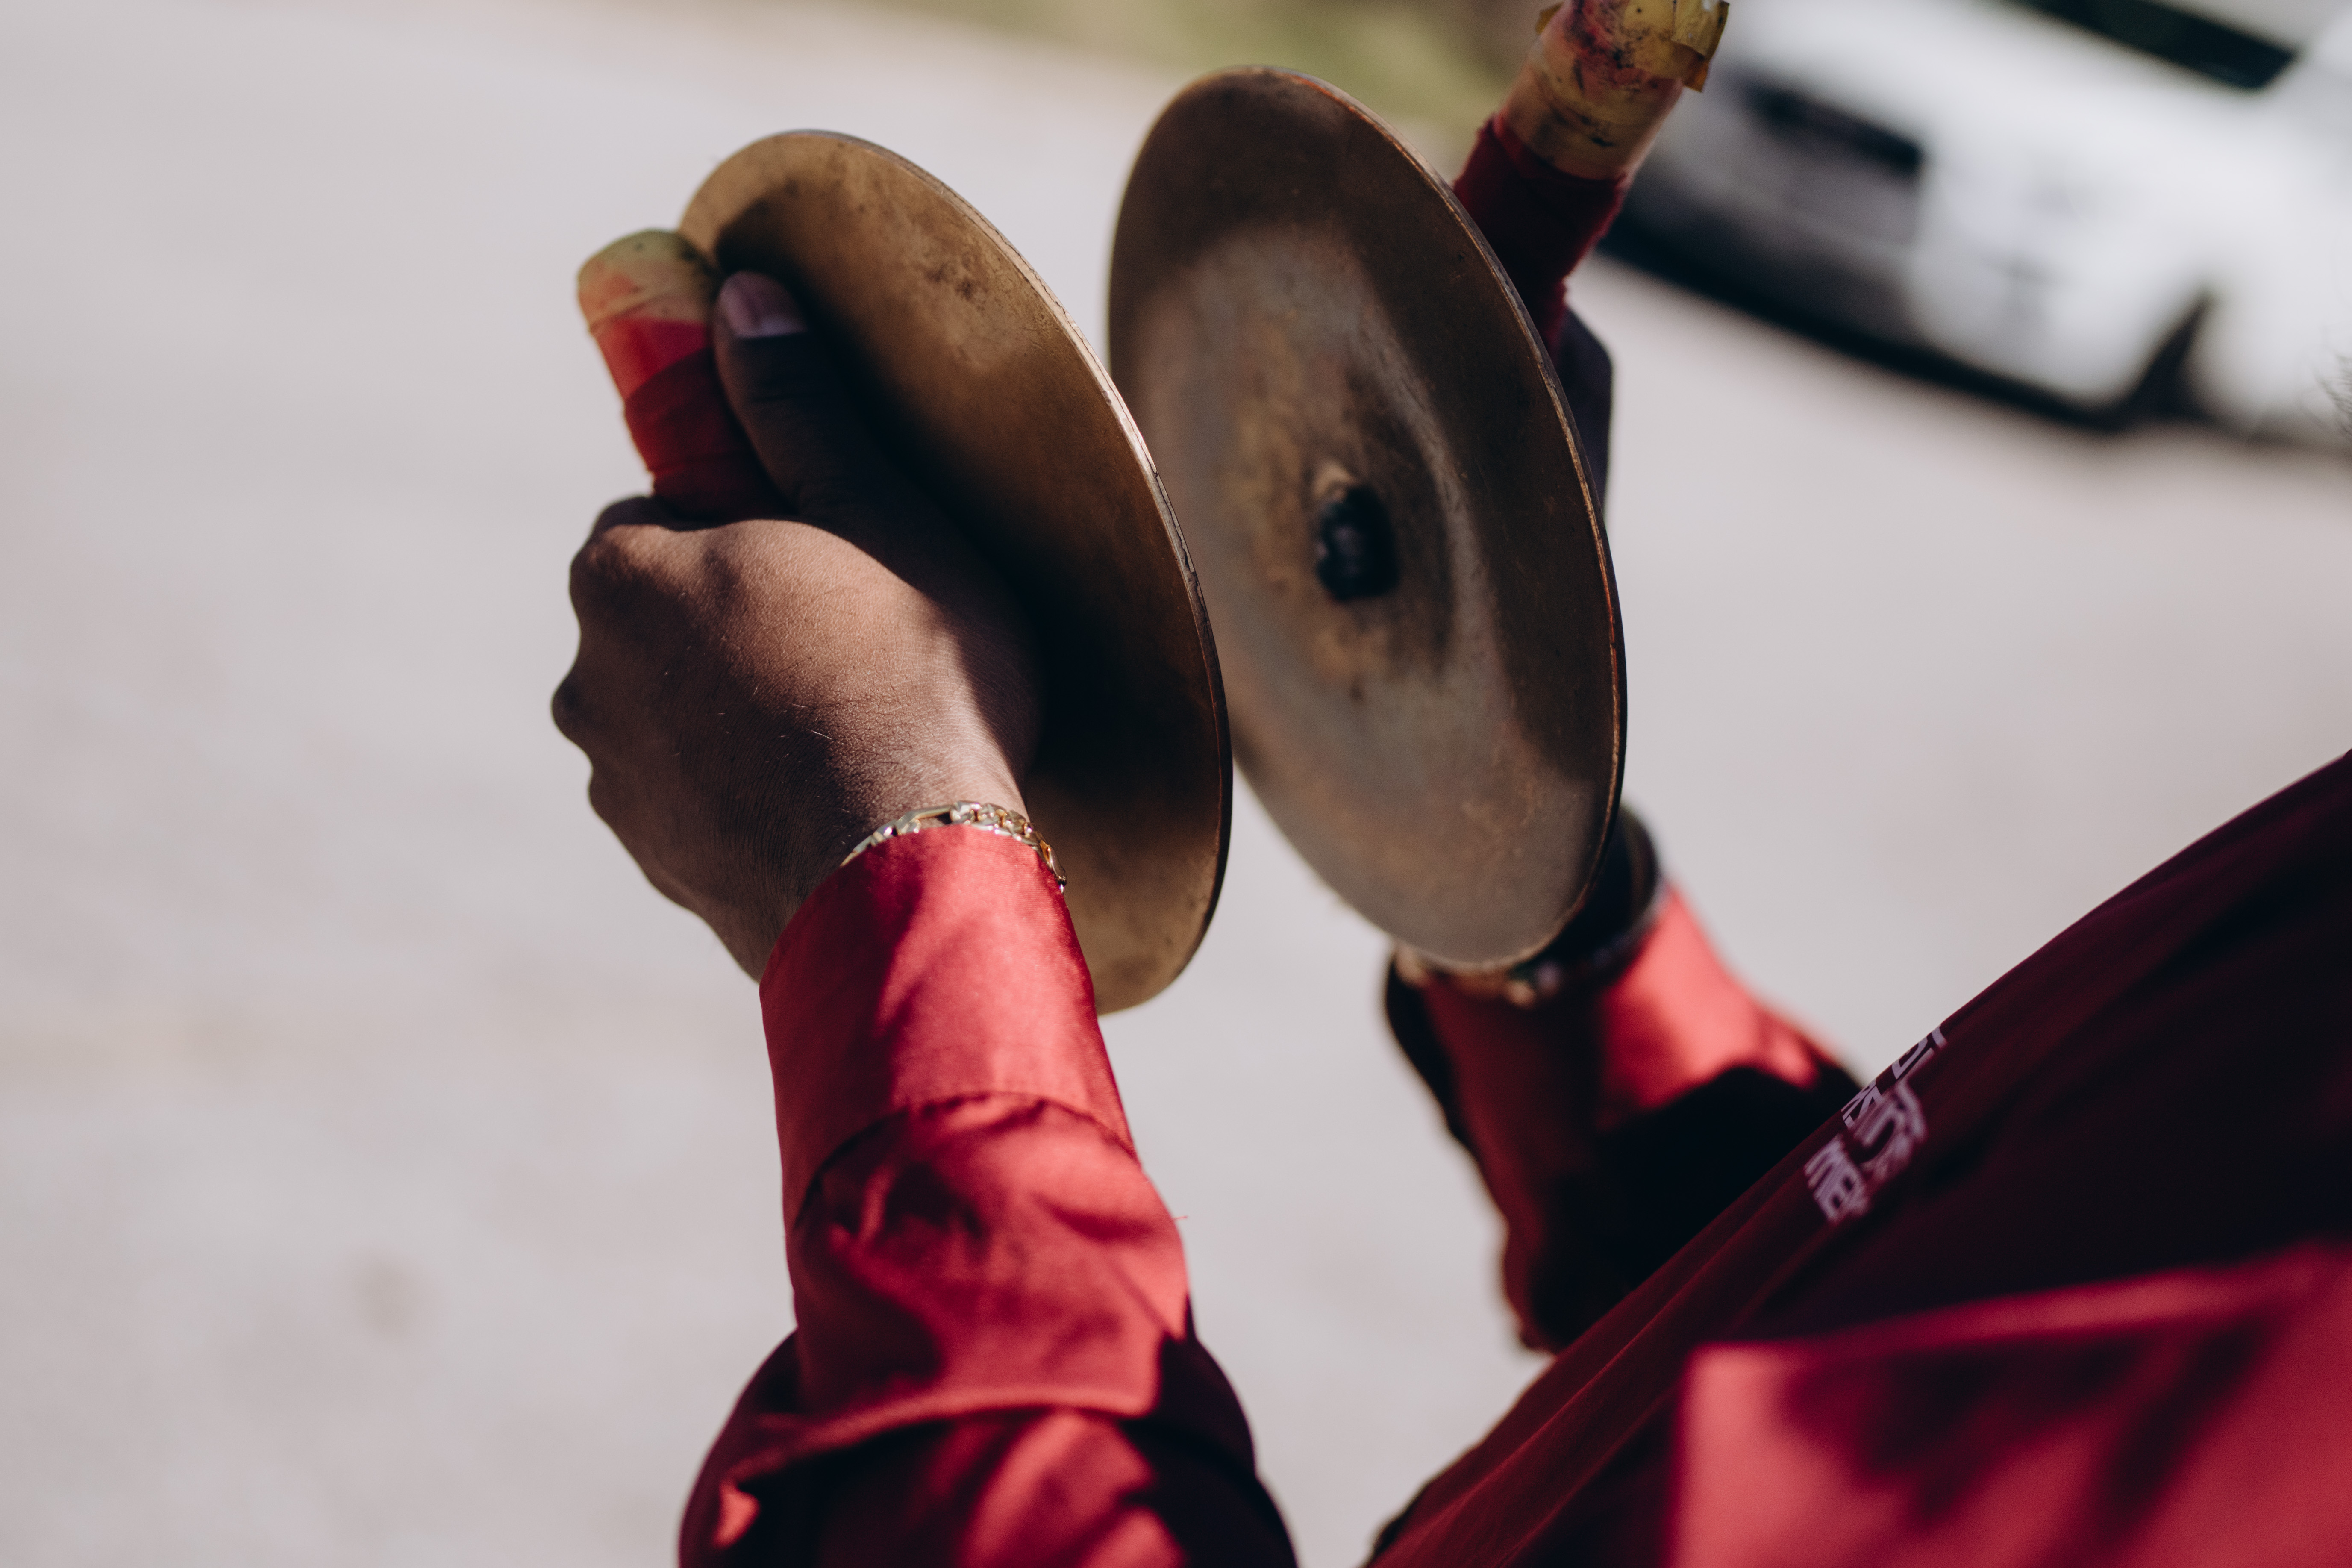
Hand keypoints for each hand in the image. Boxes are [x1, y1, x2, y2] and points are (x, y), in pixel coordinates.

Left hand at [554, 273, 1040, 975]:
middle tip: (861, 641)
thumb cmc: (911, 677)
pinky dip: (757, 795)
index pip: (659, 517)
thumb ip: (798, 407)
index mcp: (621, 575)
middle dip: (744, 620)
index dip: (749, 527)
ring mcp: (623, 790)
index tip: (828, 555)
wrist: (912, 876)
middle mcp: (591, 682)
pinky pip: (707, 805)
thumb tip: (743, 296)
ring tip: (860, 730)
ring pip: (685, 716)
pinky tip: (842, 803)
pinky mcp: (666, 871)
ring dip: (748, 713)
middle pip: (668, 619)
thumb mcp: (879, 511)